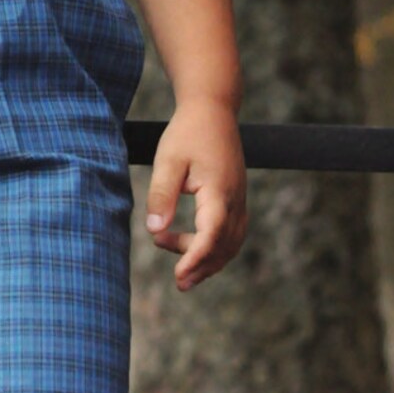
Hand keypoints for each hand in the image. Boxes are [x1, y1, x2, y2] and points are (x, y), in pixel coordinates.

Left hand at [146, 97, 246, 290]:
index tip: (178, 276)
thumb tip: (154, 230)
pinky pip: (232, 232)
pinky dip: (215, 246)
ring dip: (209, 259)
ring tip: (180, 267)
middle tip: (178, 282)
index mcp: (219, 191)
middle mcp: (235, 199)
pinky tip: (192, 246)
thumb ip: (162, 194)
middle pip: (224, 246)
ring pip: (231, 242)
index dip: (195, 258)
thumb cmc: (187, 133)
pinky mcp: (236, 198)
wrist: (212, 110)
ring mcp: (239, 199)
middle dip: (202, 267)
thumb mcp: (168, 160)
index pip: (211, 235)